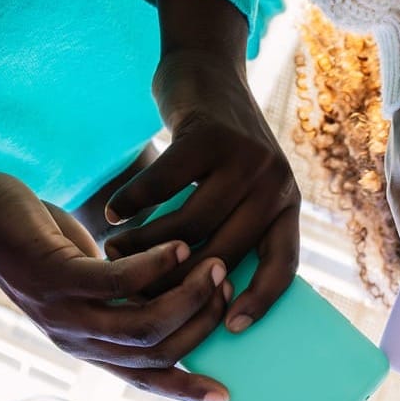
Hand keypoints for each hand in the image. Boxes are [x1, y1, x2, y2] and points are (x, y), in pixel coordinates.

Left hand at [0, 148, 234, 400]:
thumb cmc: (41, 243)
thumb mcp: (92, 279)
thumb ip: (130, 297)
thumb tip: (181, 299)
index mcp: (86, 346)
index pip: (144, 379)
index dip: (185, 390)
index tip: (225, 394)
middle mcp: (76, 339)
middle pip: (154, 352)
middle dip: (200, 325)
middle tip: (228, 288)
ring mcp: (63, 311)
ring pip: (143, 323)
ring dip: (187, 296)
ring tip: (214, 266)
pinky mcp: (55, 277)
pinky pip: (118, 282)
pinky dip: (157, 266)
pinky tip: (180, 246)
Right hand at [104, 0, 300, 334]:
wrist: (206, 71)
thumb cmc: (215, 148)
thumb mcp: (239, 189)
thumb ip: (233, 230)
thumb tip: (201, 299)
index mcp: (286, 205)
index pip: (283, 265)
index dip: (260, 301)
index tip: (227, 329)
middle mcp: (275, 183)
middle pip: (225, 251)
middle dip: (178, 280)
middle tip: (138, 295)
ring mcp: (245, 158)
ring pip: (191, 223)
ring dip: (147, 244)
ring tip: (115, 254)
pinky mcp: (208, 135)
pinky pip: (165, 184)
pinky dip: (134, 202)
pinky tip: (113, 214)